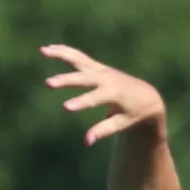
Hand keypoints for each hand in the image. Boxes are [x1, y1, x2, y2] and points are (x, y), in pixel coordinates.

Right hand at [41, 44, 165, 145]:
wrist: (146, 95)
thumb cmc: (134, 113)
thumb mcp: (122, 123)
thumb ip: (104, 130)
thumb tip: (86, 142)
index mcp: (114, 93)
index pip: (94, 99)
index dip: (80, 102)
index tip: (66, 107)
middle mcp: (106, 78)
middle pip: (83, 78)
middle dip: (66, 81)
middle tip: (49, 83)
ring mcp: (101, 70)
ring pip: (78, 60)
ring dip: (60, 54)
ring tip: (43, 51)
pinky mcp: (97, 67)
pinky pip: (78, 57)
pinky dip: (65, 52)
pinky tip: (49, 48)